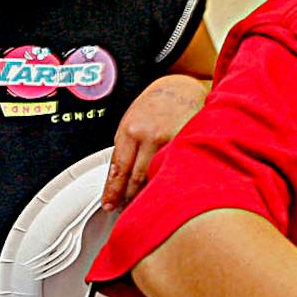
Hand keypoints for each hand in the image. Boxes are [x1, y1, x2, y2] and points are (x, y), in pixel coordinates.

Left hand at [104, 75, 206, 208]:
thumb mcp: (130, 122)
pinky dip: (167, 181)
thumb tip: (116, 179)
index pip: (118, 169)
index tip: (109, 204)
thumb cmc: (154, 105)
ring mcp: (172, 142)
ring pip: (156, 178)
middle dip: (128, 196)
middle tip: (123, 207)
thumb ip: (124, 150)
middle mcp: (151, 136)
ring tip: (142, 201)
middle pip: (136, 178)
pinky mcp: (188, 146)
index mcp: (131, 130)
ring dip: (147, 193)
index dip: (113, 191)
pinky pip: (174, 170)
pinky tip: (163, 188)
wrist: (180, 88)